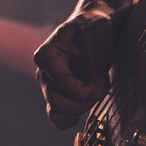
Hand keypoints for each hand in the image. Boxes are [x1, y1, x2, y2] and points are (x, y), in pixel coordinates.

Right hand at [35, 7, 117, 129]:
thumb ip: (95, 62)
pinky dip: (70, 119)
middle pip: (57, 103)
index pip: (62, 83)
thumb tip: (97, 88)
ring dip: (79, 110)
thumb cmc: (92, 28)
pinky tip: (84, 108)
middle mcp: (43, 73)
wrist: (93, 27)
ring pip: (56, 113)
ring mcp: (49, 85)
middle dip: (82, 103)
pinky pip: (57, 117)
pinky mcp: (57, 94)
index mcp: (47, 56)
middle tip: (101, 92)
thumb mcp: (95, 36)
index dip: (84, 92)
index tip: (102, 88)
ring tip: (94, 96)